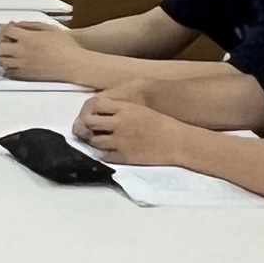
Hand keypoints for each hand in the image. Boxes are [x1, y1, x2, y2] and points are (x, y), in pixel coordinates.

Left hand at [0, 18, 90, 81]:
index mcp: (27, 38)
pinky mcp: (26, 76)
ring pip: (2, 62)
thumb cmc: (67, 46)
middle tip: (5, 42)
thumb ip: (31, 25)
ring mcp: (23, 65)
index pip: (6, 30)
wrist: (74, 65)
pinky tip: (13, 65)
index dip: (2, 28)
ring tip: (9, 54)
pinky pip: (9, 74)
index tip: (3, 28)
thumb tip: (18, 25)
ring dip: (3, 56)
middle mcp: (22, 52)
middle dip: (0, 43)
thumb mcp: (50, 28)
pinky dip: (8, 69)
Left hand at [74, 91, 197, 167]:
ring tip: (96, 142)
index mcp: (124, 109)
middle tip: (87, 130)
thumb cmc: (162, 124)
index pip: (96, 105)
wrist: (176, 141)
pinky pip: (104, 156)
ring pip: (94, 141)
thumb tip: (106, 114)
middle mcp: (119, 123)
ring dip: (93, 141)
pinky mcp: (124, 156)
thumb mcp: (140, 110)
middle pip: (90, 123)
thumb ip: (122, 111)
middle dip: (86, 126)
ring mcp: (120, 141)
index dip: (92, 111)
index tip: (92, 115)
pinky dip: (103, 154)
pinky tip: (106, 152)